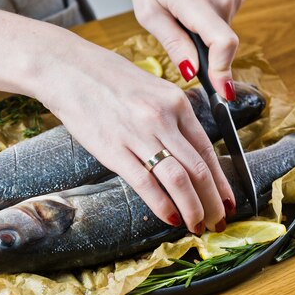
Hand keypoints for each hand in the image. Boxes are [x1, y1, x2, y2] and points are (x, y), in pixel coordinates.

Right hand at [39, 33, 234, 233]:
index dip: (221, 180)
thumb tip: (186, 150)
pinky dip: (163, 205)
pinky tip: (171, 218)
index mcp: (175, 102)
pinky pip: (146, 183)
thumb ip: (171, 117)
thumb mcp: (150, 88)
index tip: (228, 199)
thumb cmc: (106, 77)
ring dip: (193, 208)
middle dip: (213, 201)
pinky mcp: (113, 149)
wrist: (66, 69)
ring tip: (198, 226)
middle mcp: (162, 118)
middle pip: (198, 168)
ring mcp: (138, 134)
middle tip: (219, 222)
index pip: (207, 149)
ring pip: (179, 180)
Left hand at [123, 0, 246, 99]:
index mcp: (196, 0)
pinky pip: (222, 18)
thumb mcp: (147, 9)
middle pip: (219, 44)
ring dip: (200, 31)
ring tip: (178, 7)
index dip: (223, 72)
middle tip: (173, 28)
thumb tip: (191, 71)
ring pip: (220, 32)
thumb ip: (172, 43)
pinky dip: (206, 19)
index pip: (223, 43)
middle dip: (199, 50)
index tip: (221, 92)